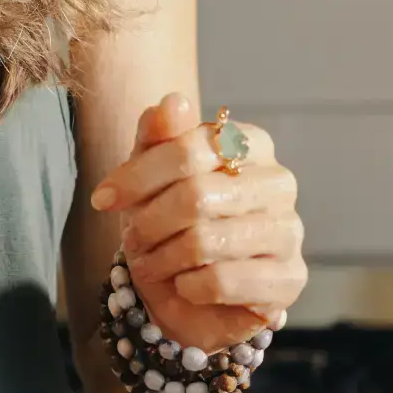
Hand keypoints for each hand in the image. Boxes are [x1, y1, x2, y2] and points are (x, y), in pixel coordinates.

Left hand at [91, 93, 305, 350]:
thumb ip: (158, 135)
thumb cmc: (170, 221)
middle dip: (149, 223)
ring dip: (162, 259)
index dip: (138, 175)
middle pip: (196, 196)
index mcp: (251, 143)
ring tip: (151, 264)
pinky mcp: (290, 278)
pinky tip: (185, 286)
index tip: (102, 198)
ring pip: (206, 242)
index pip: (190, 149)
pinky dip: (188, 288)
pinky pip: (222, 282)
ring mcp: (290, 231)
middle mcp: (279, 182)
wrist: (191, 291)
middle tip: (131, 240)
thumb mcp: (151, 174)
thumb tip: (173, 102)